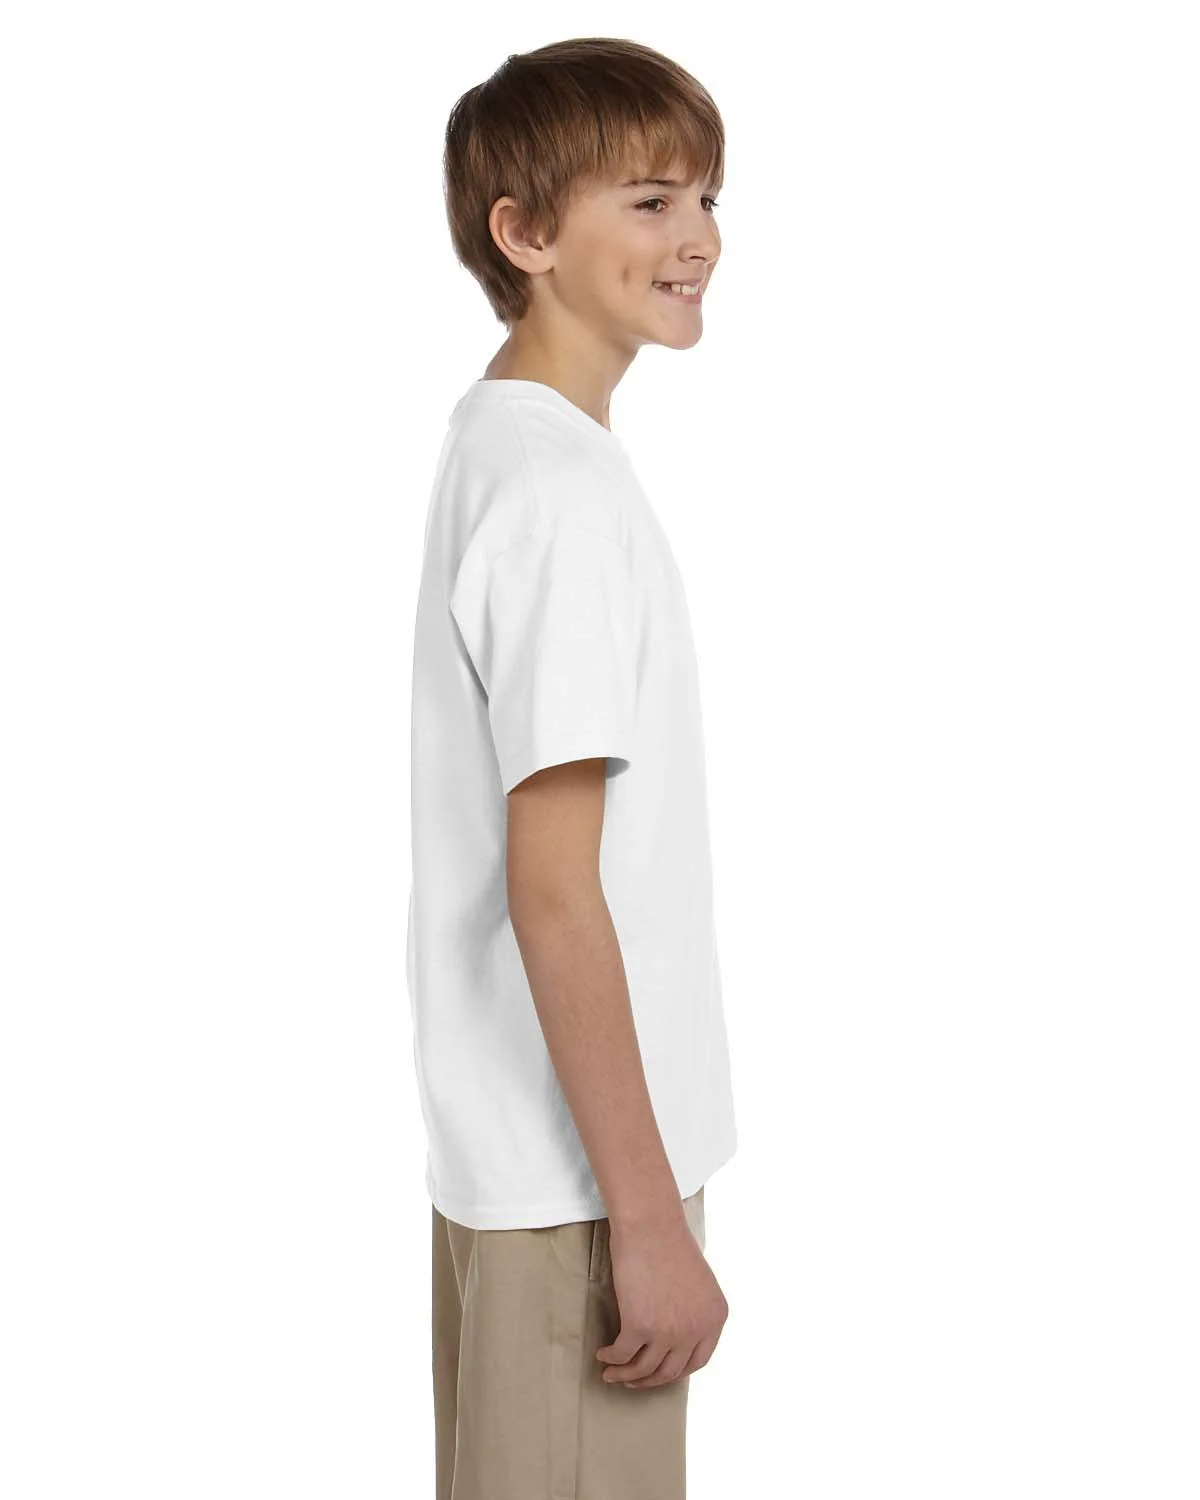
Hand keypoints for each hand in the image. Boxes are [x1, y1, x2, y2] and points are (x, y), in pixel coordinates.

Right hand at [595, 1210, 728, 1389]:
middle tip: (630, 1379)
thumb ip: (692, 1310)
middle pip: (670, 1371)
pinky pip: (622, 1354)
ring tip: (611, 1372)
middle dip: (647, 1380)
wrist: (650, 1223)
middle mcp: (696, 1329)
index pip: (698, 1361)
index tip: (658, 1372)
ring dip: (625, 1374)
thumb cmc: (668, 1242)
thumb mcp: (696, 1282)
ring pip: (644, 1369)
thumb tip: (674, 1336)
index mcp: (715, 1317)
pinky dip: (611, 1358)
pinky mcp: (640, 1326)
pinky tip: (603, 1354)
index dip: (675, 1372)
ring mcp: (670, 1331)